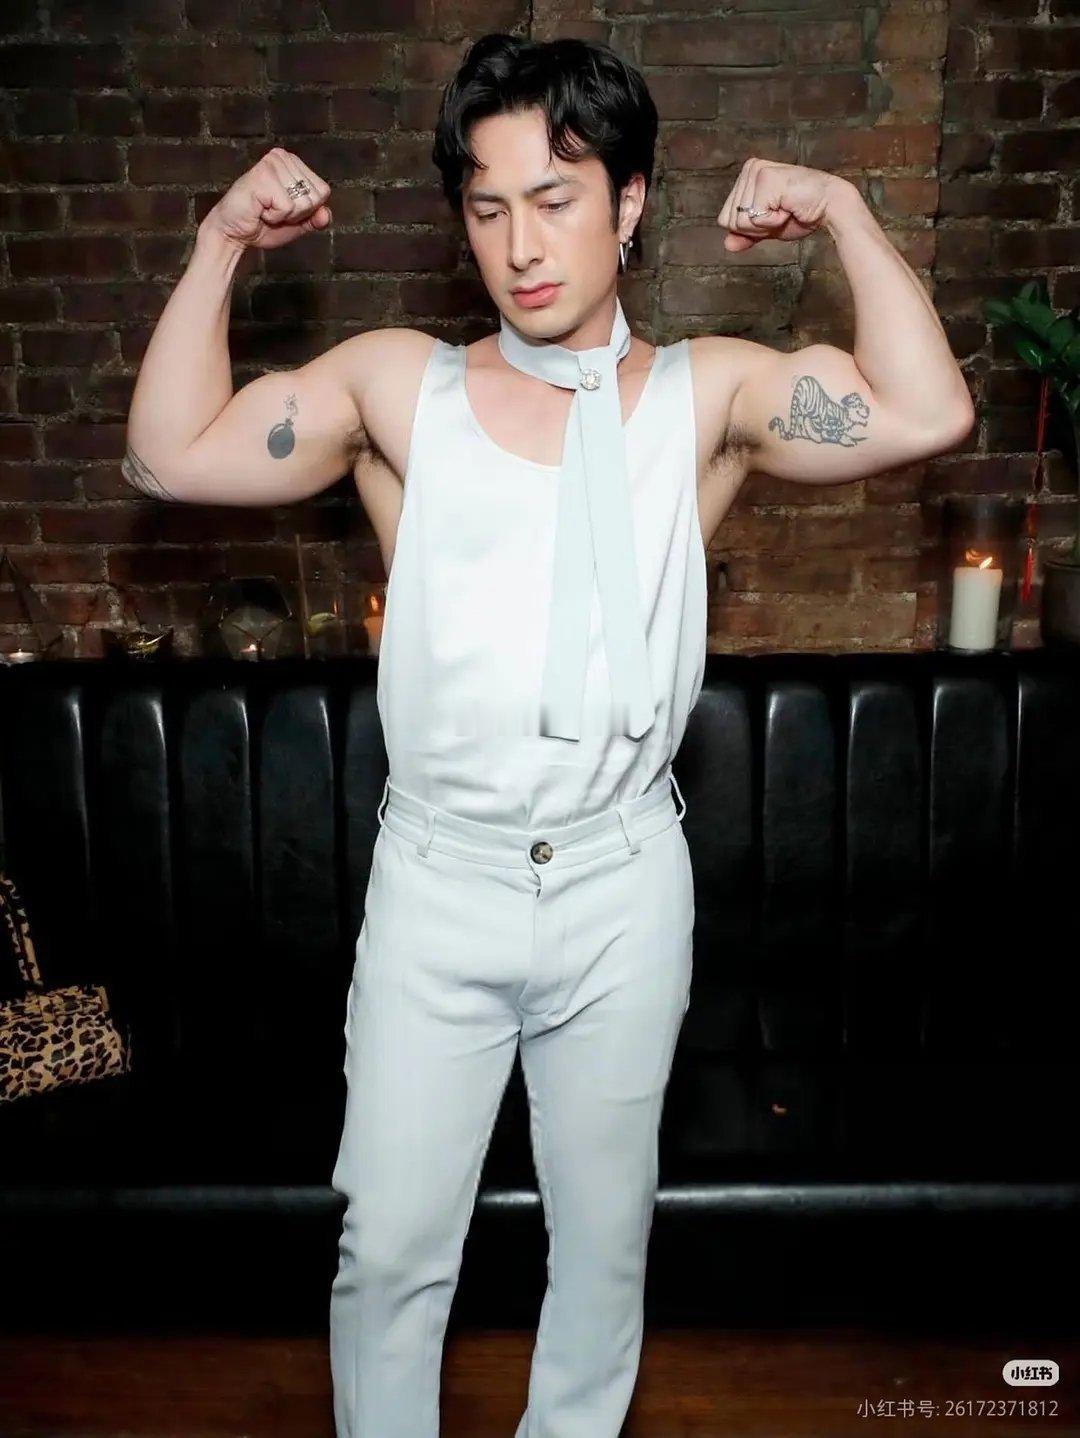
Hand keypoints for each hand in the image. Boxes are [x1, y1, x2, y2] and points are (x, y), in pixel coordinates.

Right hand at [199, 147, 332, 252]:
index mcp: (293, 162)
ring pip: (302, 203)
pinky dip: (274, 217)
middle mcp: (283, 156)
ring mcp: (272, 163)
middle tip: (273, 210)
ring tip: (266, 208)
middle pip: (315, 197)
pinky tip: (260, 209)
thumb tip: (326, 214)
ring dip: (284, 215)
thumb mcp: (296, 223)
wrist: (234, 232)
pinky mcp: (263, 176)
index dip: (308, 210)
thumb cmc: (262, 224)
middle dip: (297, 214)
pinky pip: (287, 207)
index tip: (285, 209)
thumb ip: (314, 218)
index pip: (323, 191)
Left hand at [717, 159, 848, 252]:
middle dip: (757, 227)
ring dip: (766, 224)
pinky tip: (788, 207)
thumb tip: (727, 245)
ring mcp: (756, 171)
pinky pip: (755, 218)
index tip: (772, 215)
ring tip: (785, 209)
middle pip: (730, 221)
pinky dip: (773, 221)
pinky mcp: (766, 179)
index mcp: (746, 176)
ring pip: (741, 221)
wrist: (829, 207)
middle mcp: (749, 169)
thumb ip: (747, 234)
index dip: (748, 228)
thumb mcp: (768, 227)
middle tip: (781, 213)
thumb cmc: (801, 213)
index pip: (725, 218)